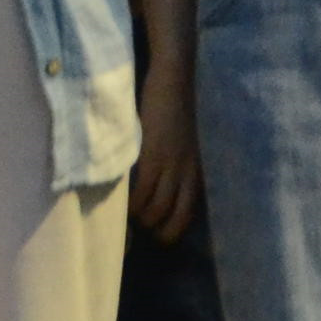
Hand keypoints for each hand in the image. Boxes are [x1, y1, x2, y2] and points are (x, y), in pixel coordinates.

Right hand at [130, 60, 199, 238]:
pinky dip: (134, 202)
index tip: (157, 237)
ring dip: (142, 218)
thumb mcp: (180, 146)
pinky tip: (125, 203)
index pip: (188, 214)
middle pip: (175, 216)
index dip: (173, 231)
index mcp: (195, 172)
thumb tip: (156, 188)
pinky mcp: (155, 153)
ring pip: (157, 207)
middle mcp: (188, 173)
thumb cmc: (173, 112)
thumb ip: (173, 166)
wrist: (173, 82)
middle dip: (157, 230)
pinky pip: (144, 189)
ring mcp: (172, 164)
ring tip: (129, 218)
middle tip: (140, 232)